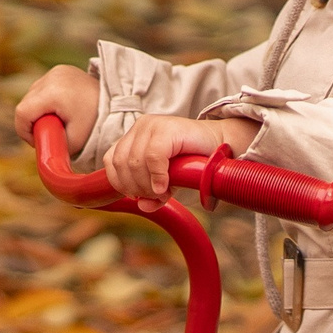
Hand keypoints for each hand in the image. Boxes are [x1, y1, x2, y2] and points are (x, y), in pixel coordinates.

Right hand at [14, 64, 99, 152]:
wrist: (116, 103)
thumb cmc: (96, 123)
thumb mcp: (72, 142)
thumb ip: (50, 146)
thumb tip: (36, 147)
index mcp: (53, 93)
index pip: (22, 113)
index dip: (24, 131)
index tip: (37, 141)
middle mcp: (51, 77)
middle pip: (25, 103)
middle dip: (33, 122)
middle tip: (50, 132)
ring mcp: (55, 71)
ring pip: (31, 96)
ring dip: (39, 110)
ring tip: (58, 119)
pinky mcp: (59, 69)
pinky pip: (42, 88)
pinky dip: (46, 101)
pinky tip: (61, 108)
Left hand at [104, 113, 261, 204]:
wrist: (221, 146)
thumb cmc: (193, 162)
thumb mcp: (168, 181)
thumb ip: (153, 193)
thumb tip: (143, 206)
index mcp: (135, 136)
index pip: (111, 161)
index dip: (120, 183)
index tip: (136, 195)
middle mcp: (140, 127)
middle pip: (122, 164)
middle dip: (135, 187)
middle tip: (155, 196)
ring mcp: (153, 126)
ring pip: (134, 162)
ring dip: (147, 184)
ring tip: (164, 192)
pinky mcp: (167, 129)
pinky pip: (152, 157)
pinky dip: (157, 176)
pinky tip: (166, 186)